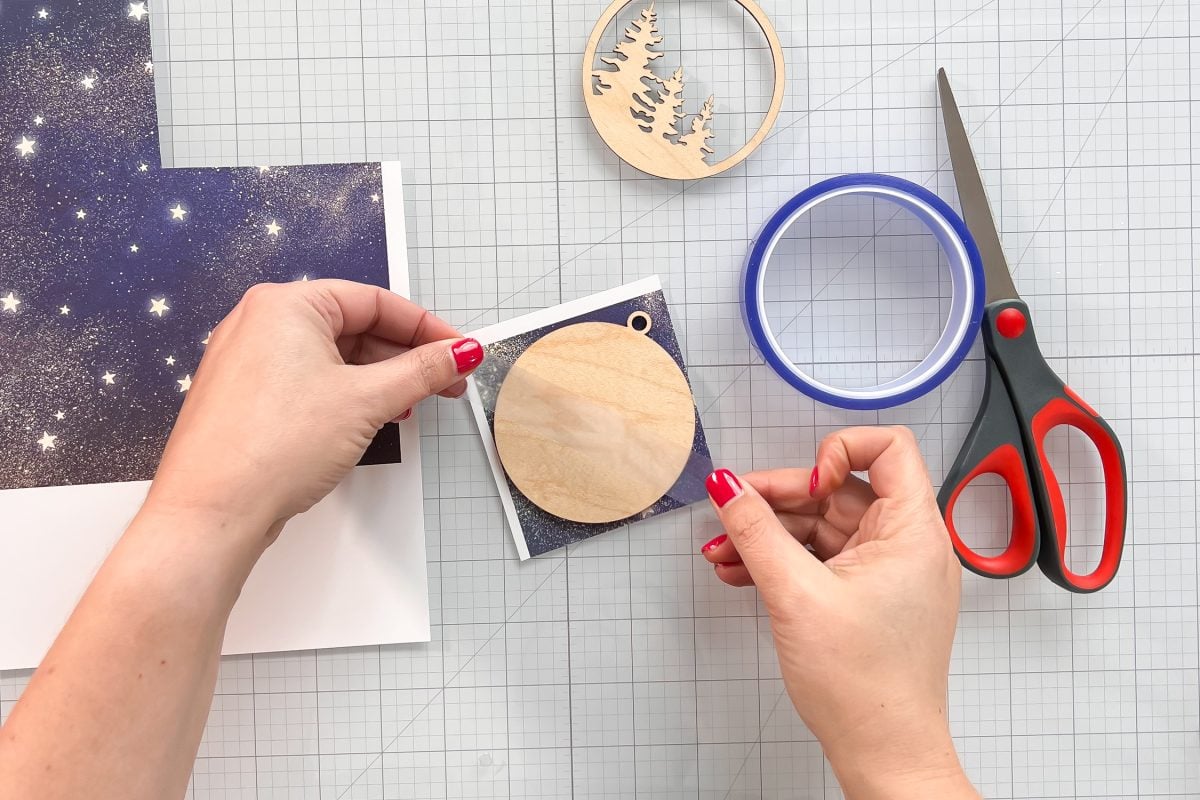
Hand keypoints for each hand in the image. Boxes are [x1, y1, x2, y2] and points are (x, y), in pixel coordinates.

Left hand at [147, 279, 482, 537]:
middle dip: (404, 357)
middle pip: (354, 327)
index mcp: (285, 304)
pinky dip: (346, 394)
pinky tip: (370, 418)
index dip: (426, 328)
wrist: (212, 512)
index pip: (375, 301)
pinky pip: (309, 380)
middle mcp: (260, 323)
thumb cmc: (267, 449)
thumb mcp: (366, 401)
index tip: (457, 351)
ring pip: (332, 356)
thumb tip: (456, 353)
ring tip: (411, 405)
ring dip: (378, 379)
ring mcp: (249, 360)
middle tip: (444, 381)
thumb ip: (421, 372)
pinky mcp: (247, 397)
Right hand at [699, 427, 976, 798]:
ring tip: (725, 551)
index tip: (803, 481)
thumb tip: (729, 488)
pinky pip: (821, 558)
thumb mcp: (795, 594)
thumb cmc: (866, 687)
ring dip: (770, 534)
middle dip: (780, 499)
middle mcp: (907, 545)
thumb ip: (756, 531)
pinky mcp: (867, 597)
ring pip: (823, 525)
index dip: (839, 451)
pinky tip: (742, 572)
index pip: (888, 448)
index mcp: (913, 532)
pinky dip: (782, 560)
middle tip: (733, 511)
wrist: (883, 753)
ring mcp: (887, 572)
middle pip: (839, 488)